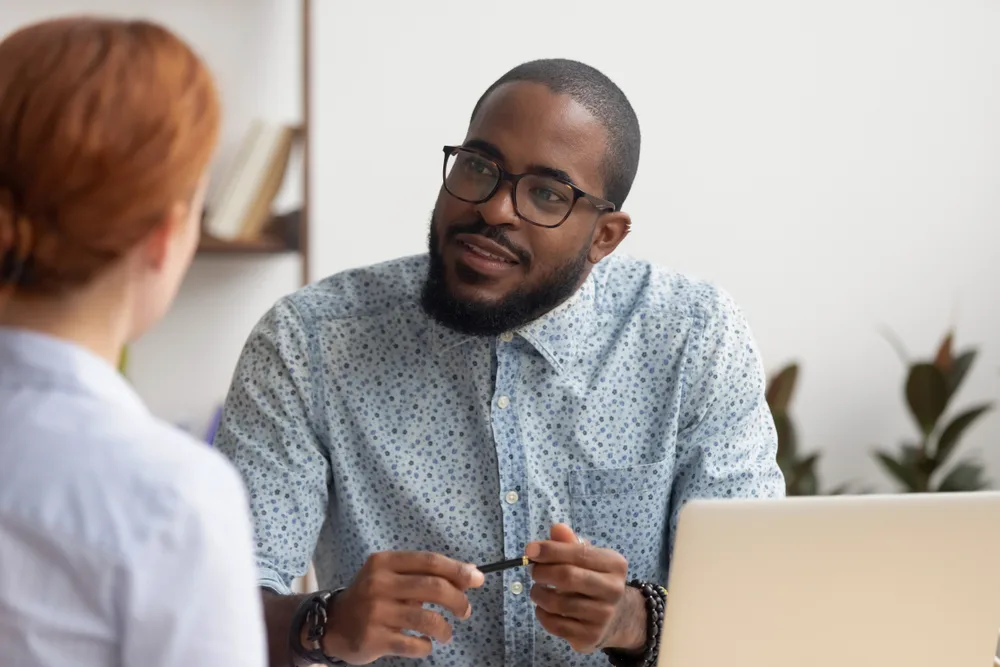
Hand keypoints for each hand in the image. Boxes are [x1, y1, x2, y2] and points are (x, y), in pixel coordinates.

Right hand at [321, 551, 484, 663]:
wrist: (333, 624)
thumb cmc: (372, 597)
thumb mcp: (391, 576)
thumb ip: (424, 574)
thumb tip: (469, 573)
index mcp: (385, 562)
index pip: (429, 561)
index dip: (457, 570)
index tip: (477, 579)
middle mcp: (379, 584)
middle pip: (433, 588)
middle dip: (458, 600)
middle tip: (465, 611)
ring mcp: (375, 612)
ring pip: (427, 619)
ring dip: (445, 628)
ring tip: (446, 633)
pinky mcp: (374, 639)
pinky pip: (414, 644)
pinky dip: (426, 646)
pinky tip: (424, 644)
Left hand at [526, 524, 645, 654]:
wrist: (617, 618)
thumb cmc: (595, 580)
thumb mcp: (589, 558)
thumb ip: (570, 543)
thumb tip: (556, 529)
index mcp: (614, 564)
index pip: (578, 553)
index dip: (550, 550)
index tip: (529, 550)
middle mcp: (613, 590)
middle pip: (567, 577)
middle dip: (542, 572)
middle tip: (533, 572)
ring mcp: (603, 616)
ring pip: (558, 603)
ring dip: (539, 594)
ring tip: (537, 590)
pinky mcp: (590, 636)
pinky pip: (556, 624)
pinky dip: (542, 614)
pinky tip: (543, 608)